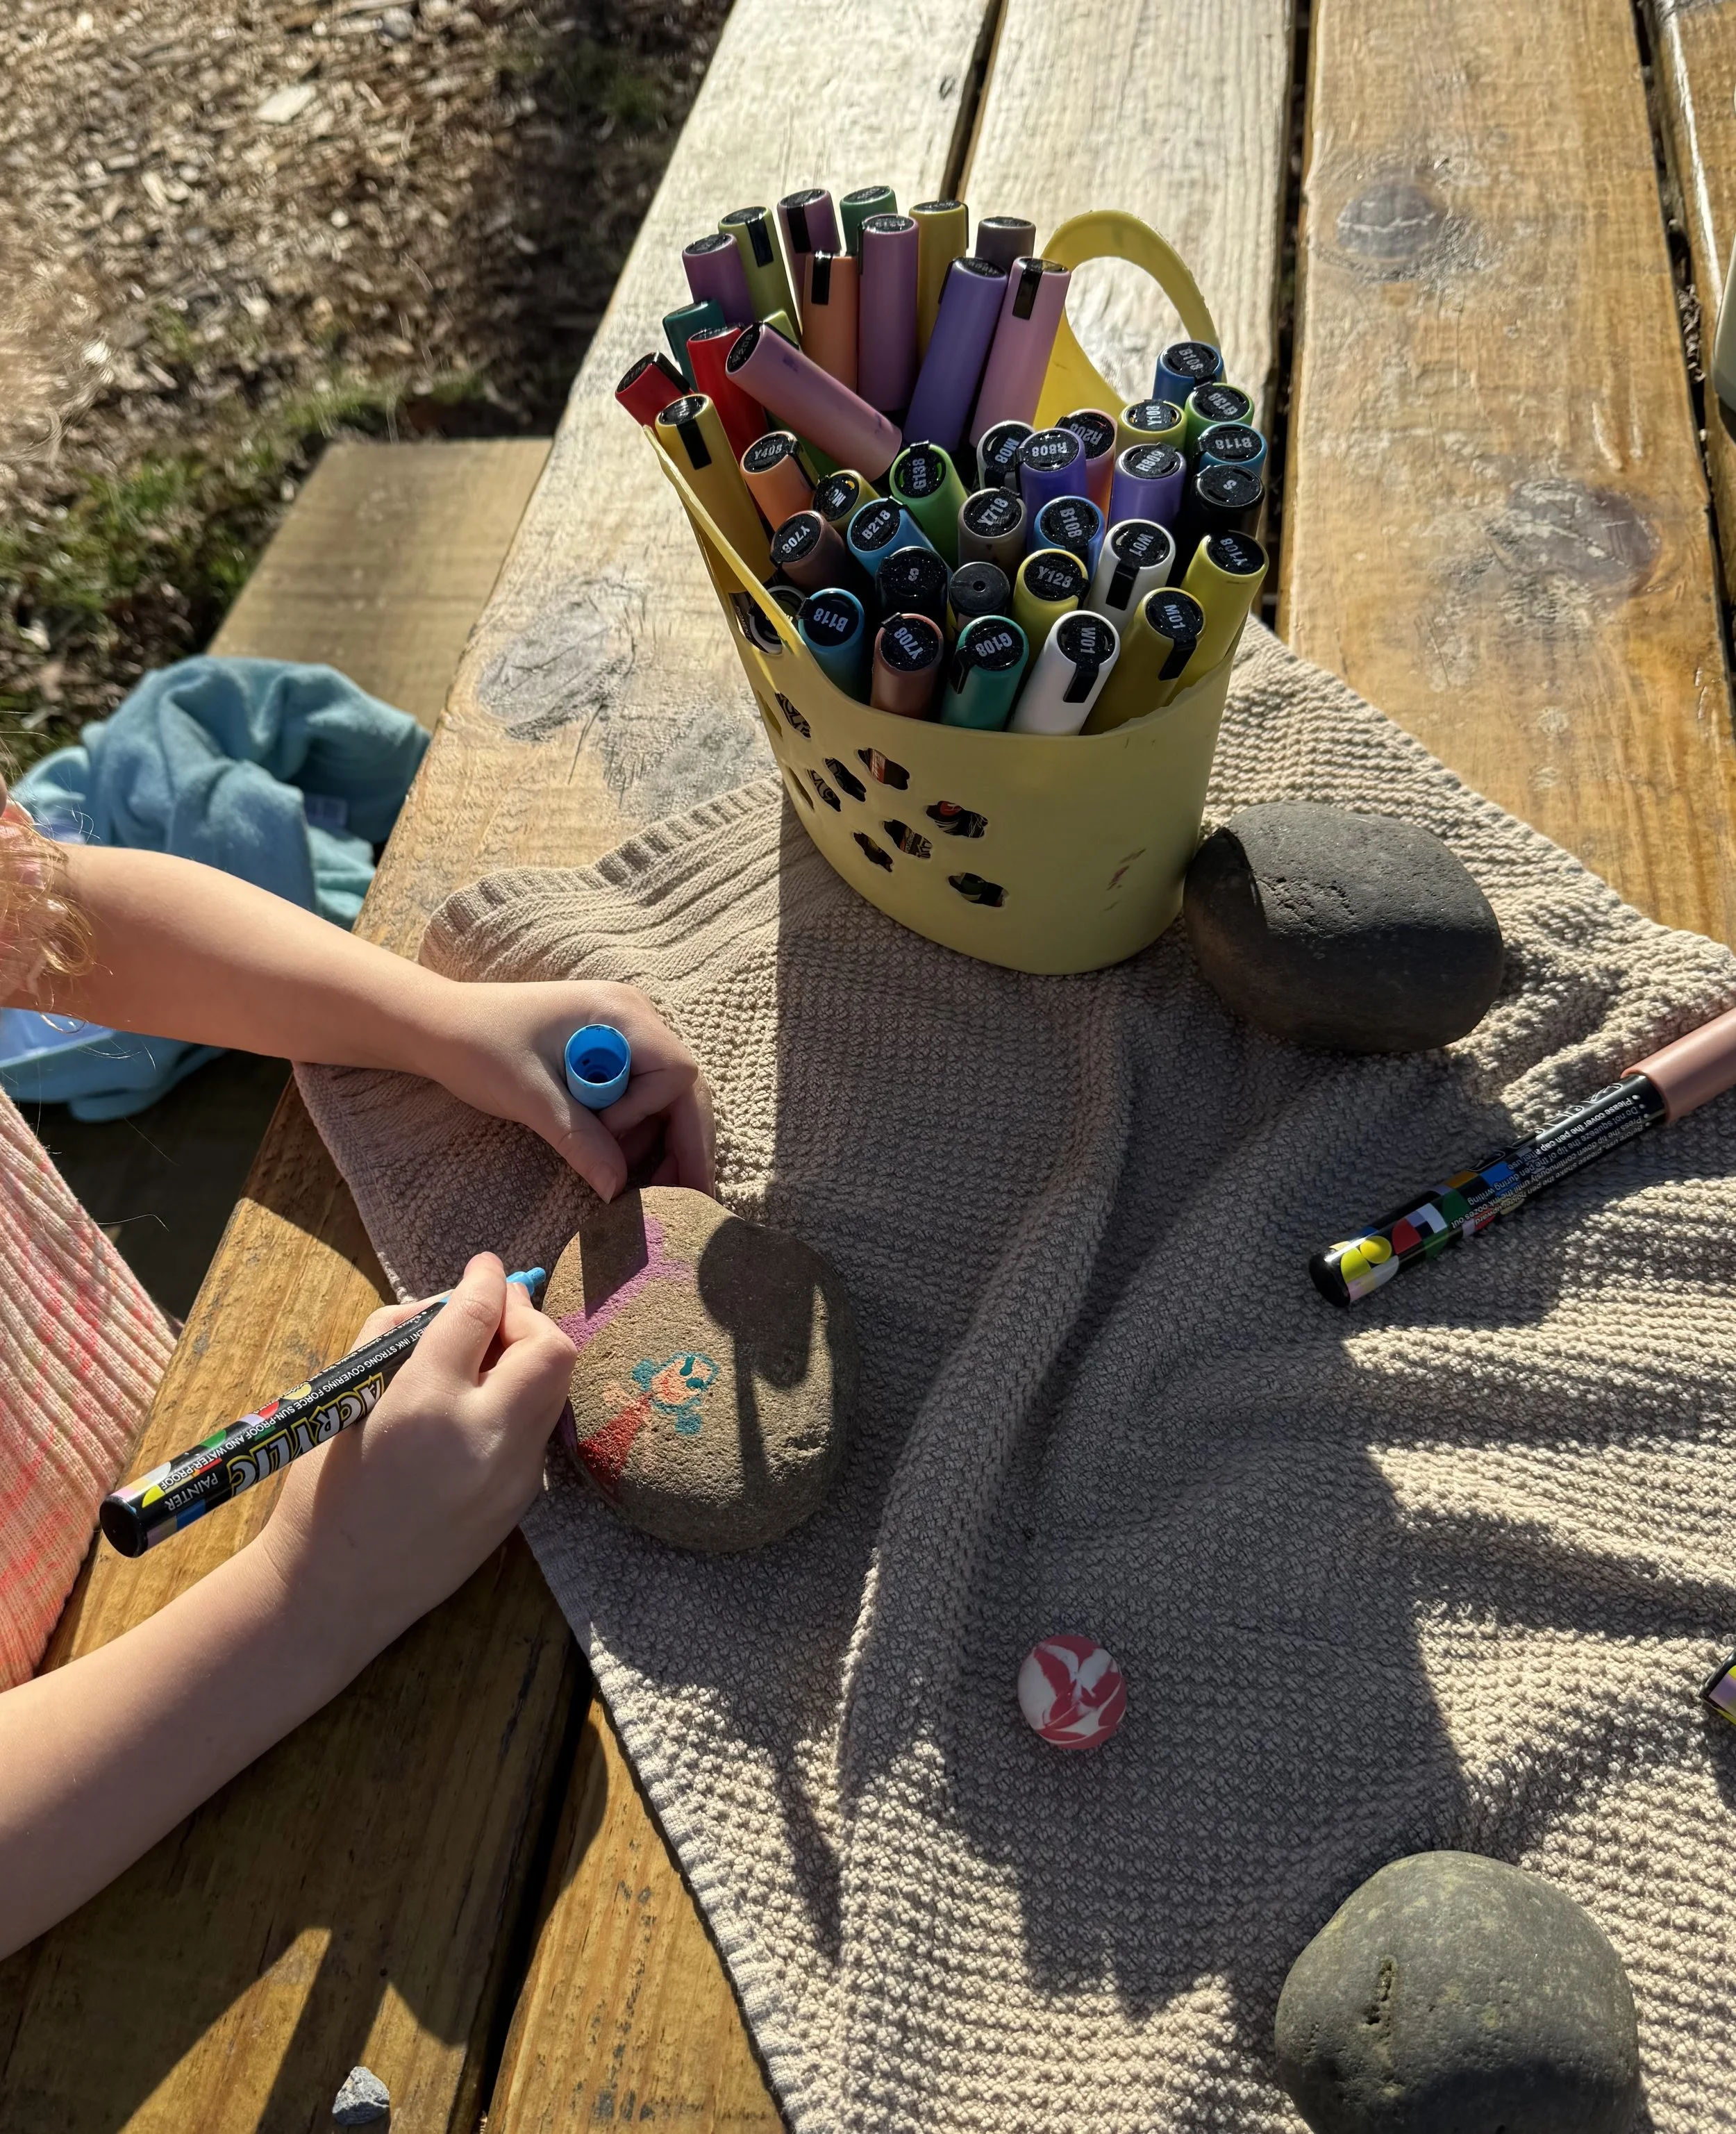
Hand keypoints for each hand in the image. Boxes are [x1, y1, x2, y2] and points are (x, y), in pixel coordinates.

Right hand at [255, 1255, 576, 1658]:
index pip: (479, 1315)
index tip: (484, 1266)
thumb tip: (451, 1301)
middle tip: (493, 1313)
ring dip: (529, 1359)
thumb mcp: (346, 1396)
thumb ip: (398, 1335)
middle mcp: (483, 1438)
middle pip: (548, 1348)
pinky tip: (481, 1412)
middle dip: (526, 1316)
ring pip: (555, 1389)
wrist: (334, 1591)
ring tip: (486, 1361)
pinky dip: (521, 1404)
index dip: (485, 1279)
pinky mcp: (522, 1504)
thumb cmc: (323, 1490)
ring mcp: (512, 1477)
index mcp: (425, 1404)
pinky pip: (539, 1431)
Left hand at [421, 977, 714, 1200]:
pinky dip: (637, 1134)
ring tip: (640, 1188)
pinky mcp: (610, 1055)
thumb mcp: (528, 1096)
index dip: (654, 1116)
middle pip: (685, 1089)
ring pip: (668, 1099)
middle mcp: (635, 1018)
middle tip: (685, 1200)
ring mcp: (625, 1036)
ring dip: (659, 1144)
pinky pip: (643, 1098)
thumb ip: (578, 1139)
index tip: (609, 1139)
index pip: (678, 1073)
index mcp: (622, 1014)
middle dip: (684, 1145)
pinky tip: (621, 1163)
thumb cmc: (478, 1046)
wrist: (438, 1025)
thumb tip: (618, 1191)